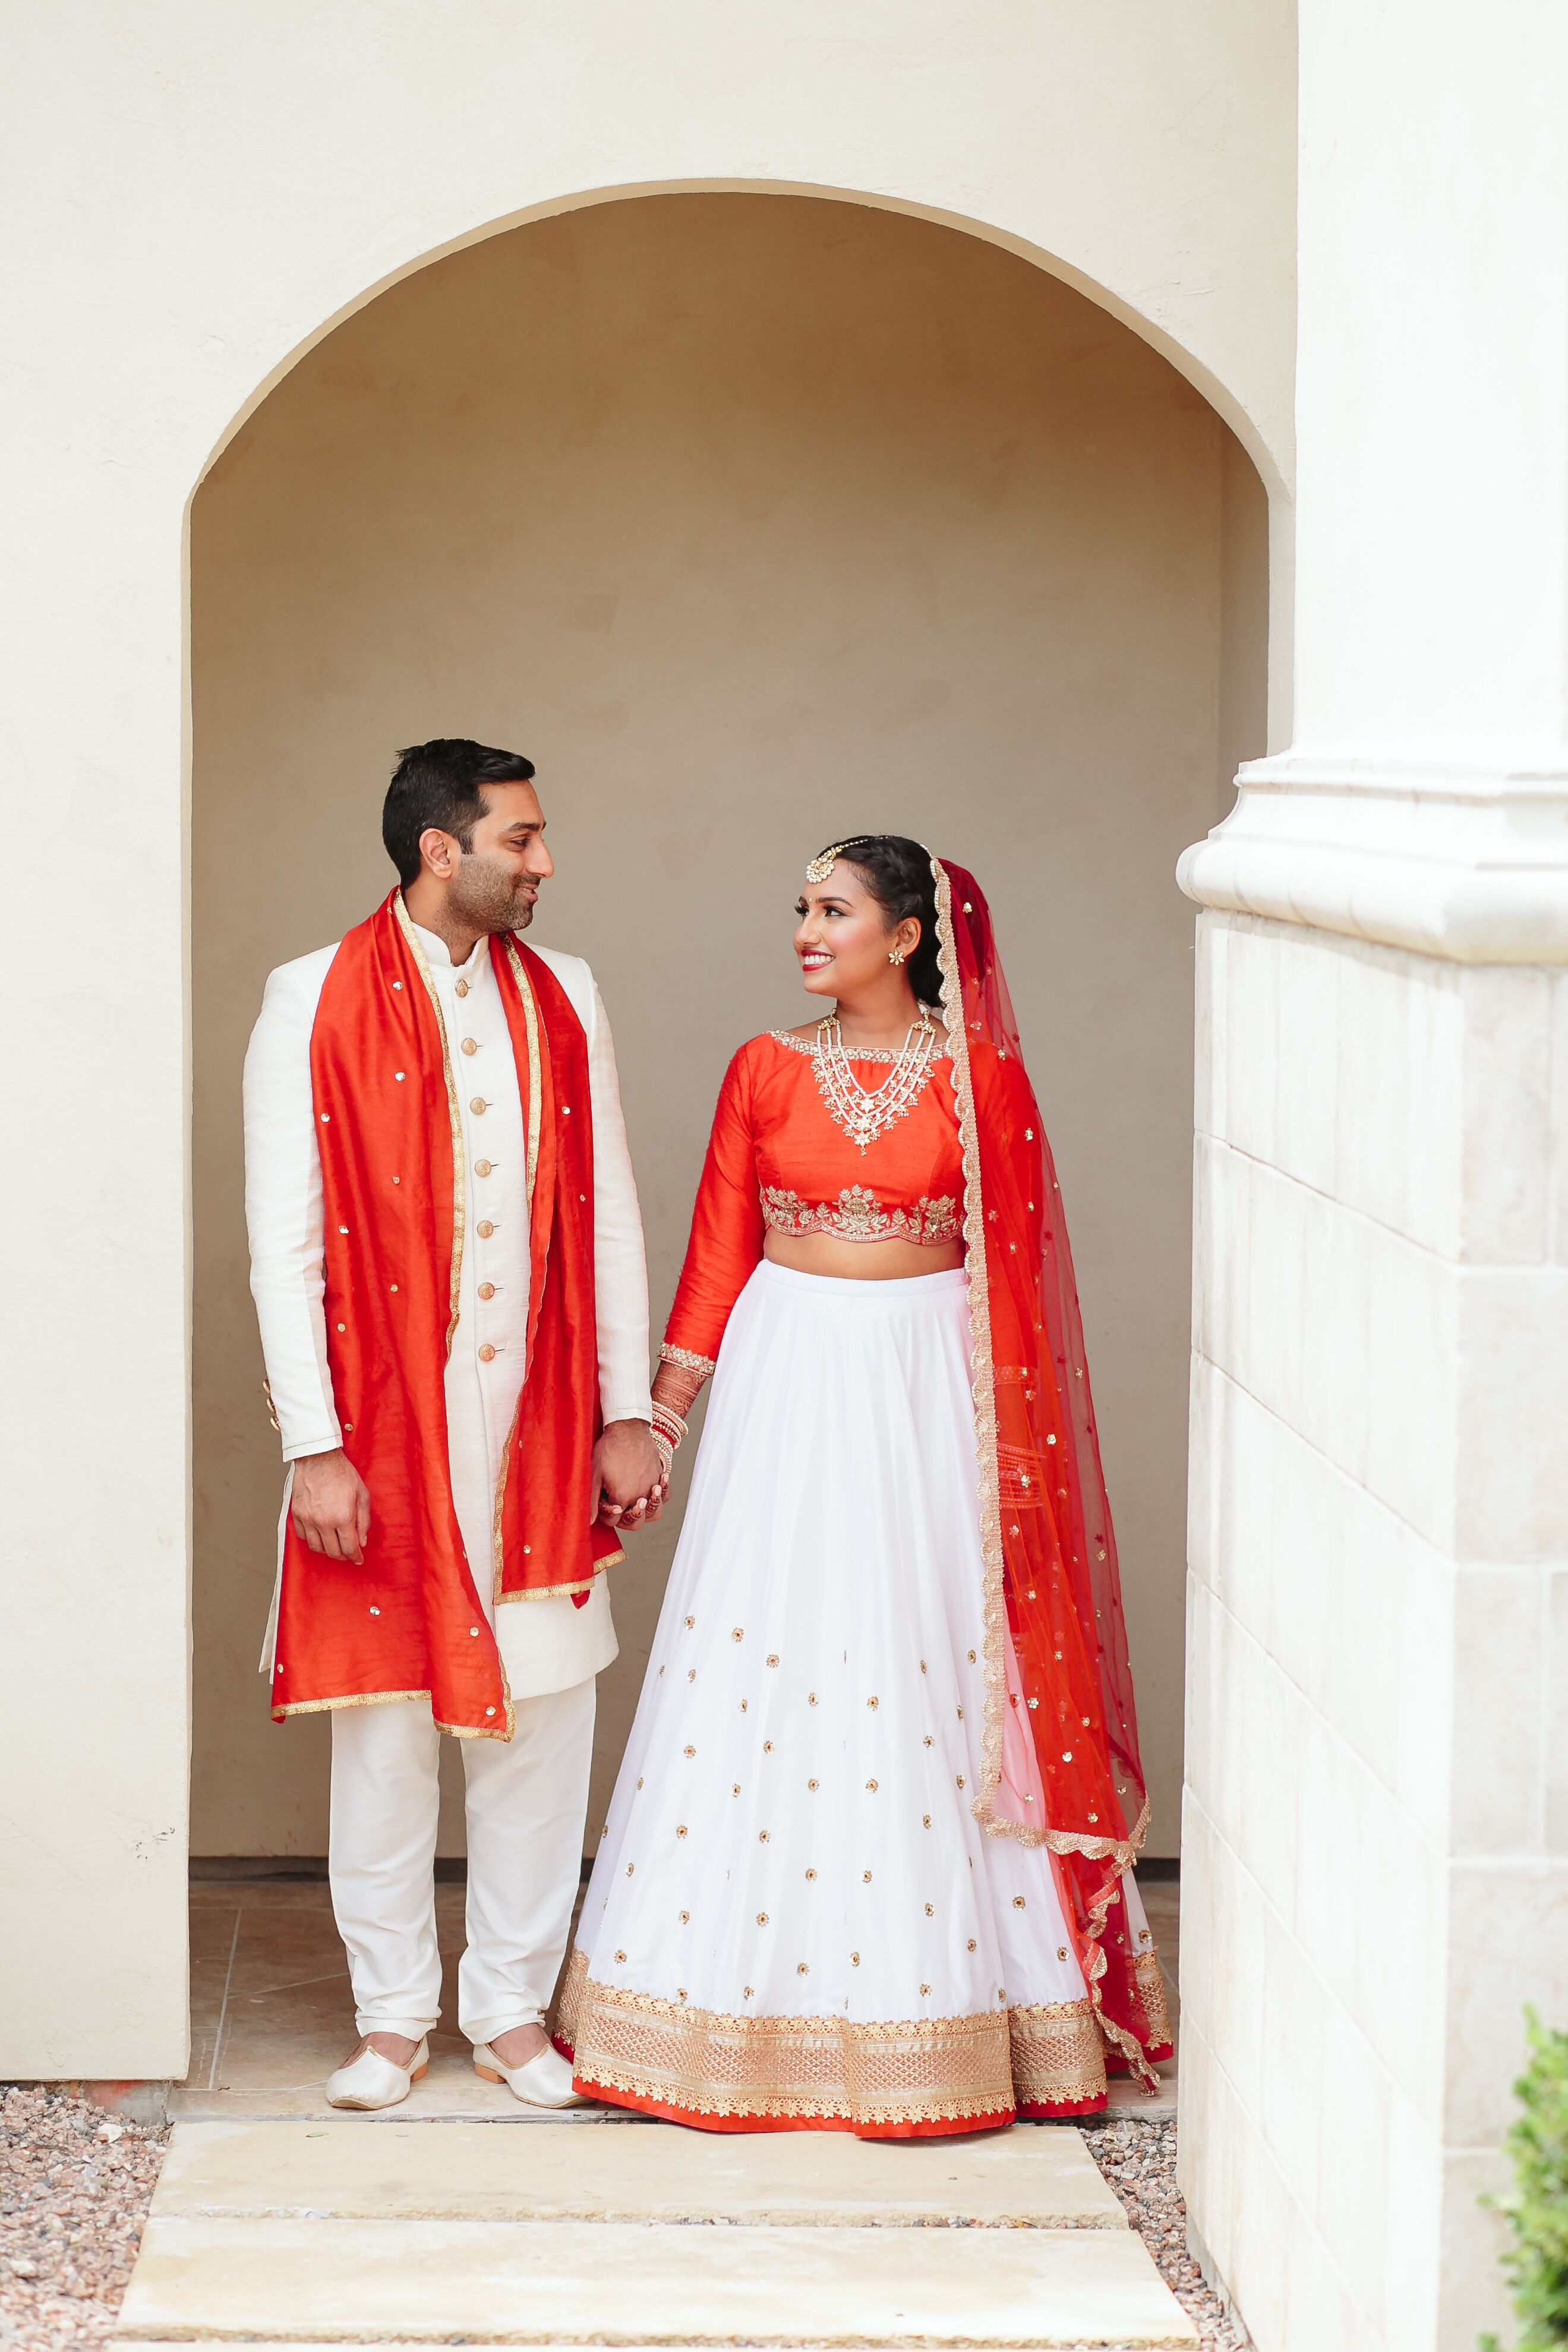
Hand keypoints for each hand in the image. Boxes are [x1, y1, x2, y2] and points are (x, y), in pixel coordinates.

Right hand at [291, 1446, 371, 1563]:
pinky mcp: (296, 1514)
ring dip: (327, 1550)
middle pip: (332, 1551)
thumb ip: (363, 1521)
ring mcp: (308, 1519)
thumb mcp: (362, 1495)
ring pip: (316, 1547)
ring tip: (334, 1544)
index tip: (358, 1559)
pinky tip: (319, 1534)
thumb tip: (362, 1541)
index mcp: (342, 1517)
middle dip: (343, 1556)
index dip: (355, 1557)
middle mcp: (323, 1521)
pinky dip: (312, 1539)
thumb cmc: (342, 1473)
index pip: (349, 1548)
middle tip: (348, 1553)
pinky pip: (302, 1536)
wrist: (318, 1458)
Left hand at [592, 1419, 667, 1530]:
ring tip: (640, 1501)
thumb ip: (591, 1501)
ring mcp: (652, 1485)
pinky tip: (653, 1488)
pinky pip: (667, 1493)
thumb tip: (587, 1522)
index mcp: (622, 1497)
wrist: (627, 1426)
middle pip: (636, 1522)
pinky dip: (662, 1495)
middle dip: (626, 1518)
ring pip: (656, 1512)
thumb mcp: (594, 1475)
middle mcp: (640, 1494)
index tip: (604, 1500)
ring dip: (647, 1510)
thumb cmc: (609, 1449)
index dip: (606, 1513)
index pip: (614, 1520)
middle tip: (620, 1507)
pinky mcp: (659, 1474)